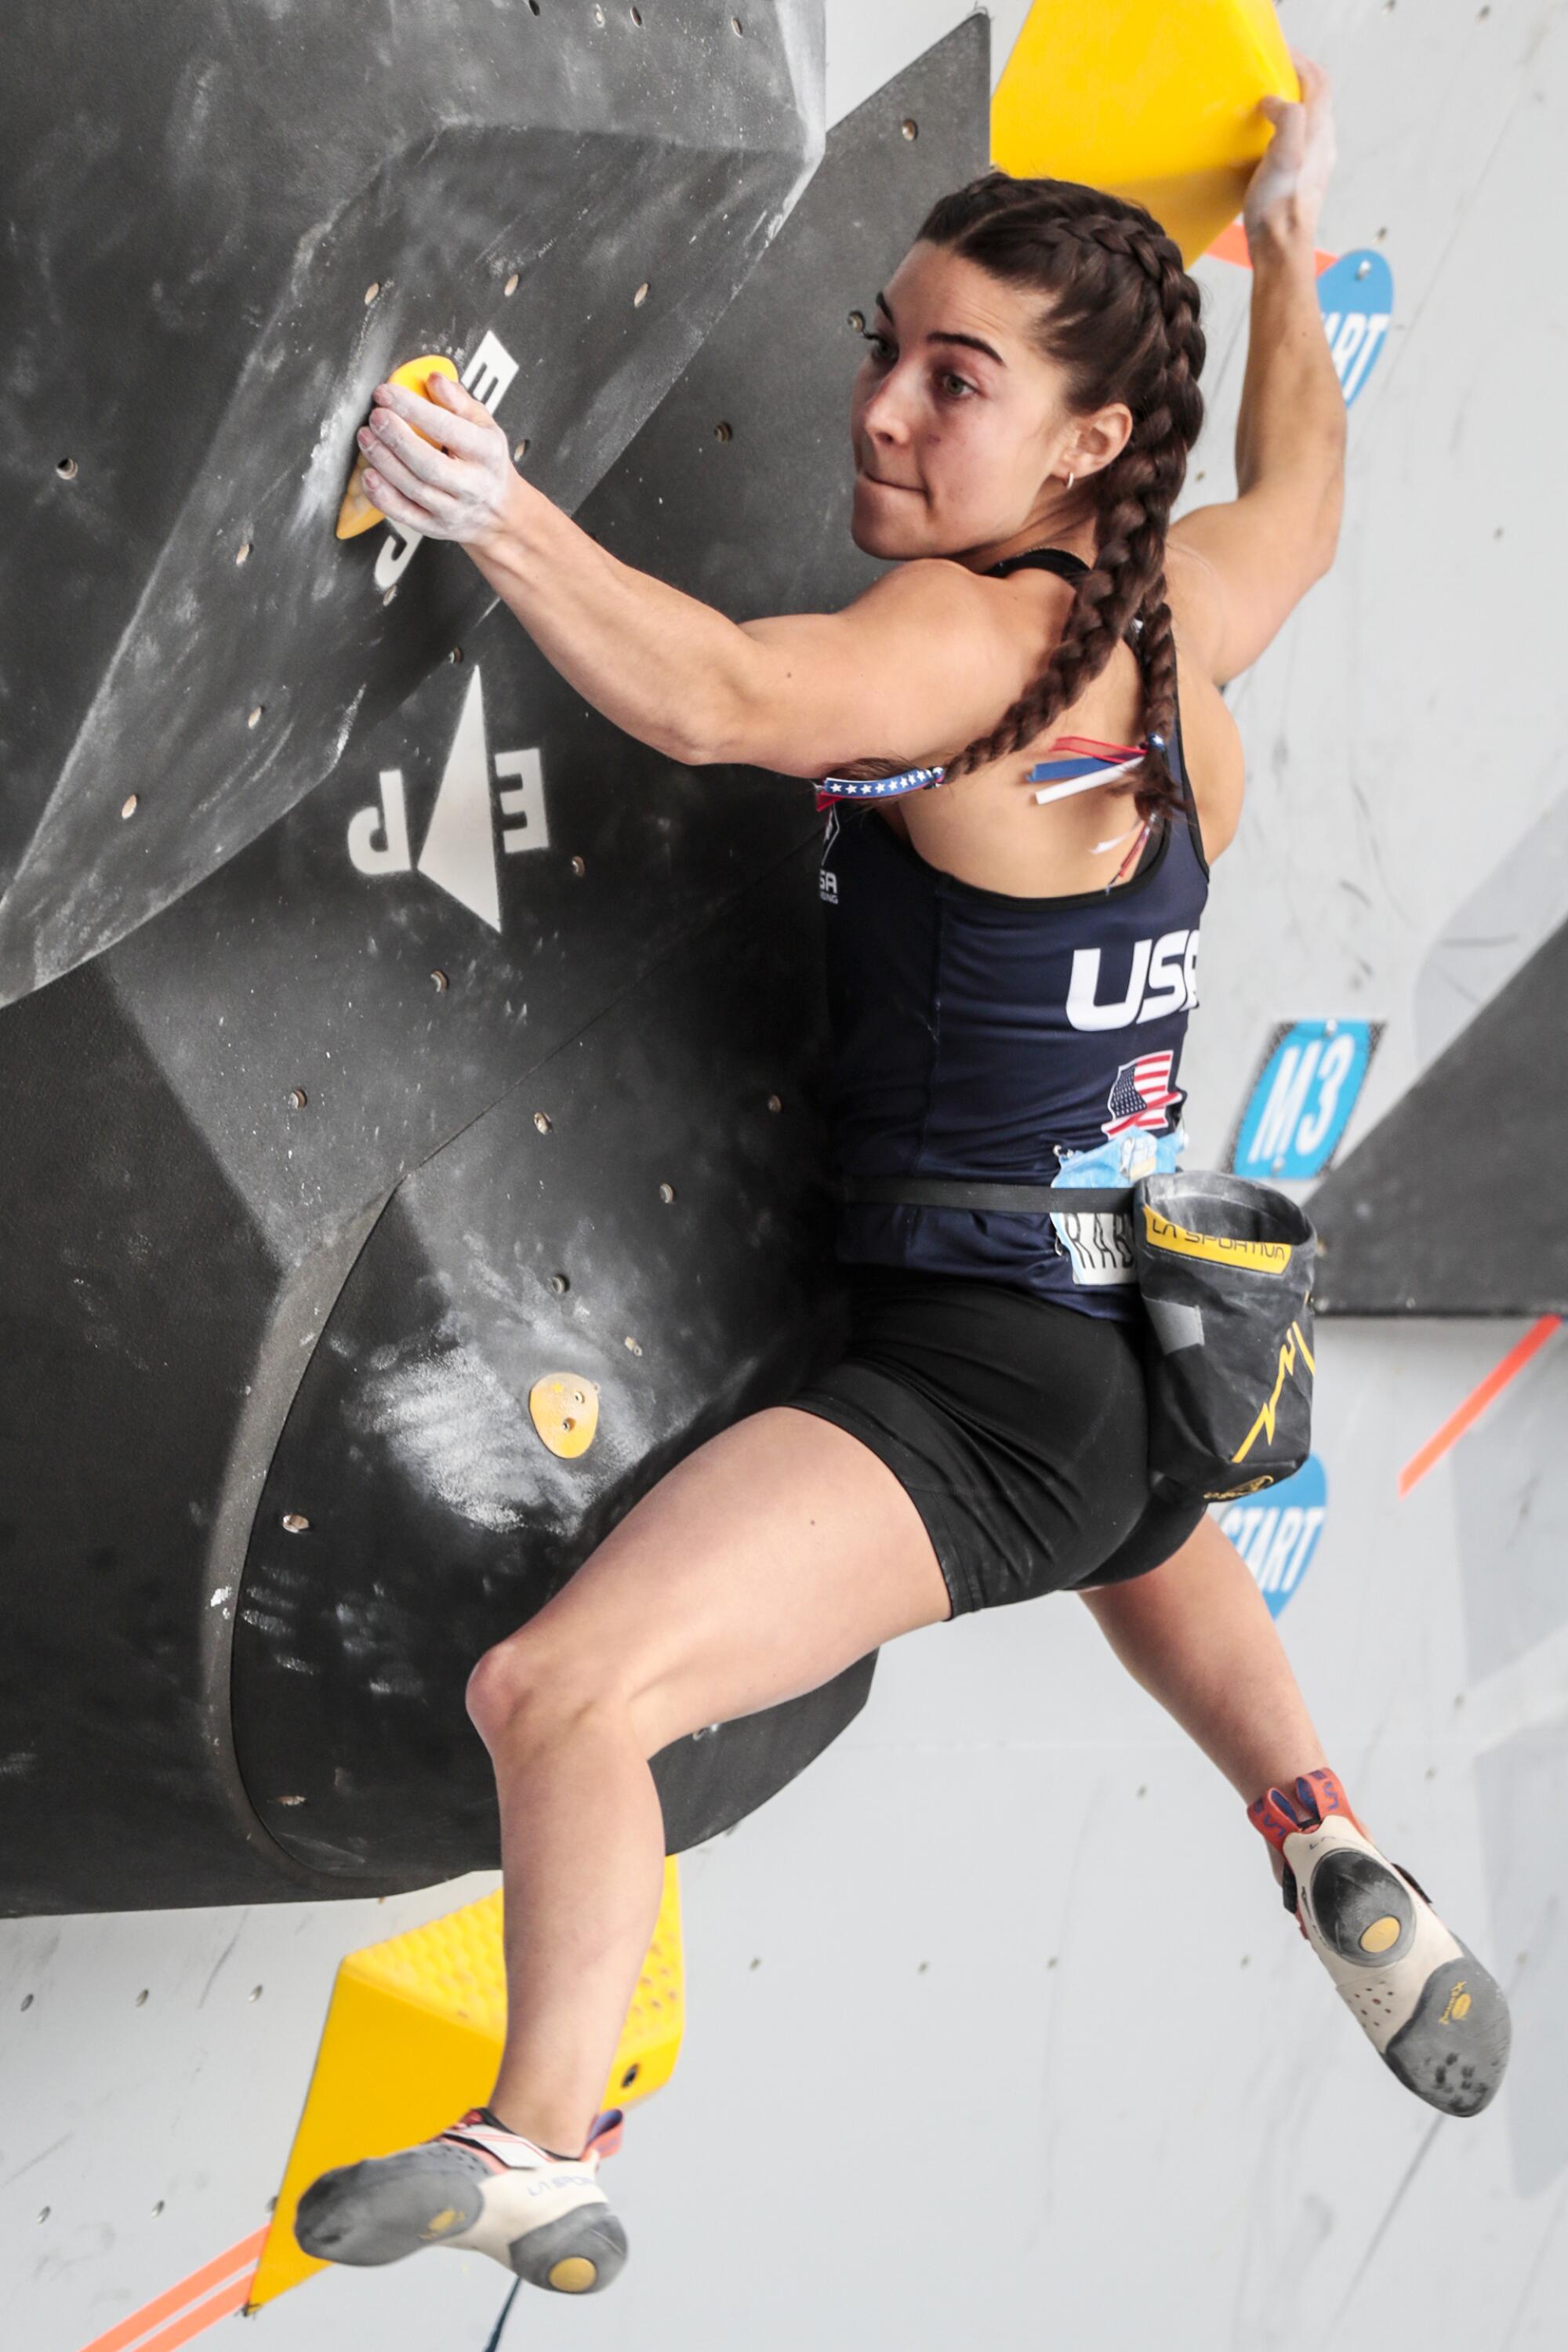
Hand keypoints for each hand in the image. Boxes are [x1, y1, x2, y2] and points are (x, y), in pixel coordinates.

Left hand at [356, 373, 517, 552]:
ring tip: (367, 438)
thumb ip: (458, 400)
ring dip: (384, 461)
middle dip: (396, 438)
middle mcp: (471, 485)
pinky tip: (368, 475)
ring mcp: (452, 510)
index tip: (387, 393)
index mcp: (486, 453)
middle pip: (429, 464)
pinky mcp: (434, 527)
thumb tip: (434, 379)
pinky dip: (382, 496)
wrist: (500, 512)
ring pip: (413, 489)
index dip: (413, 409)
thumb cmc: (486, 462)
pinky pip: (404, 514)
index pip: (448, 428)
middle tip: (375, 417)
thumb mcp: (484, 424)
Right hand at [1243, 49, 1336, 254]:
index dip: (1302, 62)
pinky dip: (1284, 127)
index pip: (1319, 81)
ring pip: (1308, 120)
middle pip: (1317, 98)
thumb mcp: (1284, 154)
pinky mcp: (1301, 180)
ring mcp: (1314, 163)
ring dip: (1291, 103)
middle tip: (1272, 73)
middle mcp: (1322, 144)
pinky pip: (1298, 142)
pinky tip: (1265, 139)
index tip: (1280, 55)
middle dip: (1296, 79)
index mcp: (1318, 132)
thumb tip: (1274, 101)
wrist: (1281, 251)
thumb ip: (1287, 117)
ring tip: (1266, 101)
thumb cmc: (1280, 208)